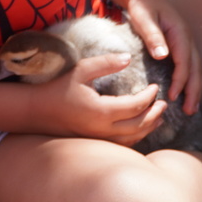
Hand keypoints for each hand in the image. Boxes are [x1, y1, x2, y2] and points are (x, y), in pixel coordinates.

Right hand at [35, 53, 166, 145]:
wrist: (37, 111)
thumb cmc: (58, 88)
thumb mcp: (82, 70)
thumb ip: (106, 63)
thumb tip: (128, 57)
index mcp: (101, 111)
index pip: (136, 106)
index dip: (149, 96)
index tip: (155, 86)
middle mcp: (103, 129)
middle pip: (139, 126)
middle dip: (155, 114)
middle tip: (164, 103)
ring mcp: (99, 138)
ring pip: (132, 138)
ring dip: (148, 127)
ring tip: (158, 115)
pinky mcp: (95, 142)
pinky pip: (122, 144)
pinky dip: (136, 136)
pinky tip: (140, 127)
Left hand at [124, 0, 201, 115]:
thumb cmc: (141, 3)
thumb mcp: (143, 18)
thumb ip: (153, 36)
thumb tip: (164, 56)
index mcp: (180, 31)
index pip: (185, 61)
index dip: (181, 80)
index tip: (172, 96)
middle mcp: (186, 37)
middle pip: (196, 67)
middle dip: (194, 90)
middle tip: (188, 111)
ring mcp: (184, 40)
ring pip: (195, 68)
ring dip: (194, 88)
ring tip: (190, 108)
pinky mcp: (179, 43)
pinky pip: (188, 65)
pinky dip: (189, 80)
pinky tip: (184, 92)